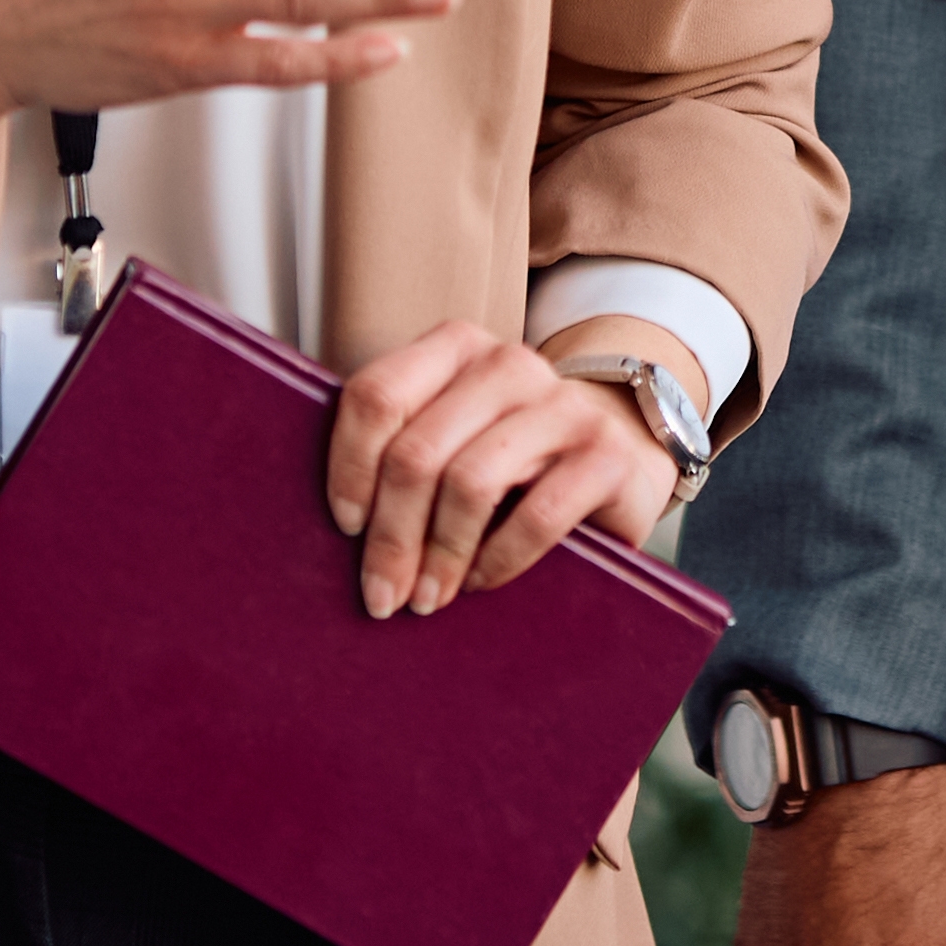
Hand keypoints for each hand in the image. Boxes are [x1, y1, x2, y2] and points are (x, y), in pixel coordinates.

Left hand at [323, 323, 682, 620]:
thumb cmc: (514, 458)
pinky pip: (537, 516)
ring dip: (439, 554)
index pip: (377, 395)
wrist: (620, 453)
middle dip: (390, 536)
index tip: (345, 526)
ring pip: (470, 482)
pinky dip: (498, 560)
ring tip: (426, 598)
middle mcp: (509, 364)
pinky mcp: (606, 454)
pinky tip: (481, 582)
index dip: (349, 467)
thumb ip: (399, 446)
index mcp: (457, 347)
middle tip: (380, 594)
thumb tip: (325, 520)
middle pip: (417, 452)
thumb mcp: (452, 435)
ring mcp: (563, 405)